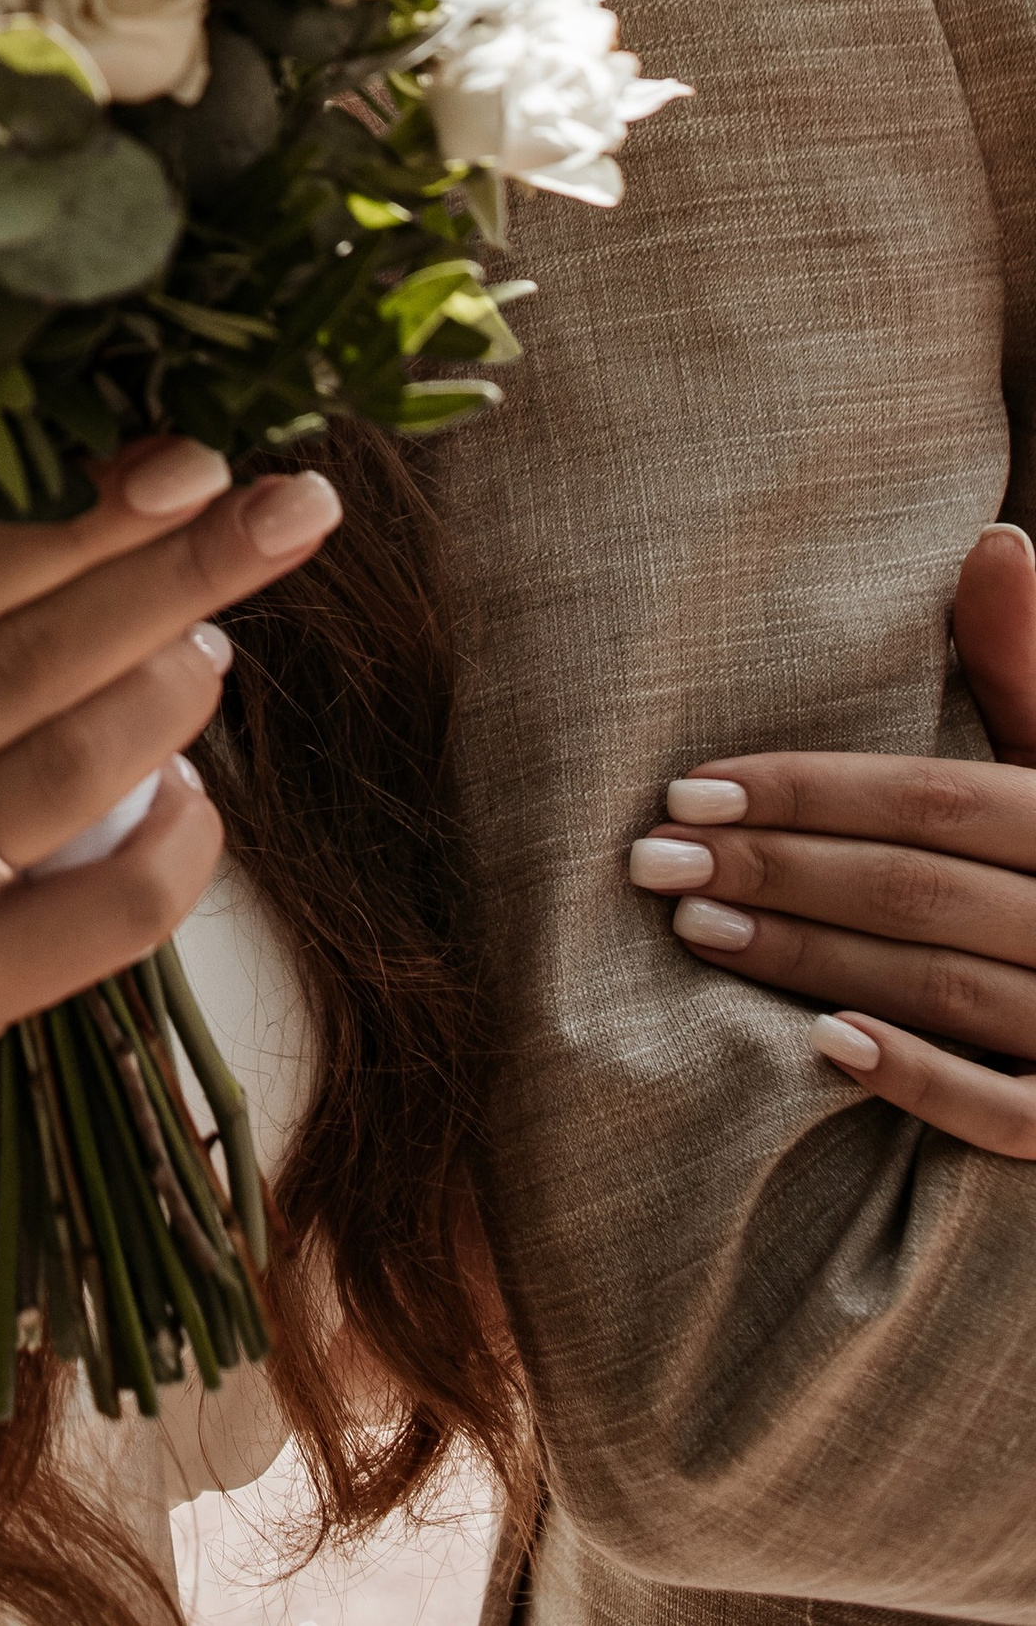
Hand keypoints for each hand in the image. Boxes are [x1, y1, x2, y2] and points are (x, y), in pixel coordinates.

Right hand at [0, 444, 344, 1458]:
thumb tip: (82, 501)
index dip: (71, 508)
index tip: (187, 456)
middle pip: (20, 653)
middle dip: (170, 567)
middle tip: (287, 506)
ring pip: (69, 768)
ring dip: (172, 691)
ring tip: (218, 647)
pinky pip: (107, 912)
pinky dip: (177, 845)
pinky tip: (195, 802)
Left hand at [628, 521, 1035, 1153]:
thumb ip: (1025, 663)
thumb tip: (997, 538)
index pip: (934, 797)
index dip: (807, 790)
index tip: (684, 788)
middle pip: (921, 888)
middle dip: (778, 870)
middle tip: (654, 863)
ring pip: (947, 987)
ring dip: (813, 958)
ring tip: (695, 931)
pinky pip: (1012, 1113)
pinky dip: (923, 1080)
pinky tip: (824, 1048)